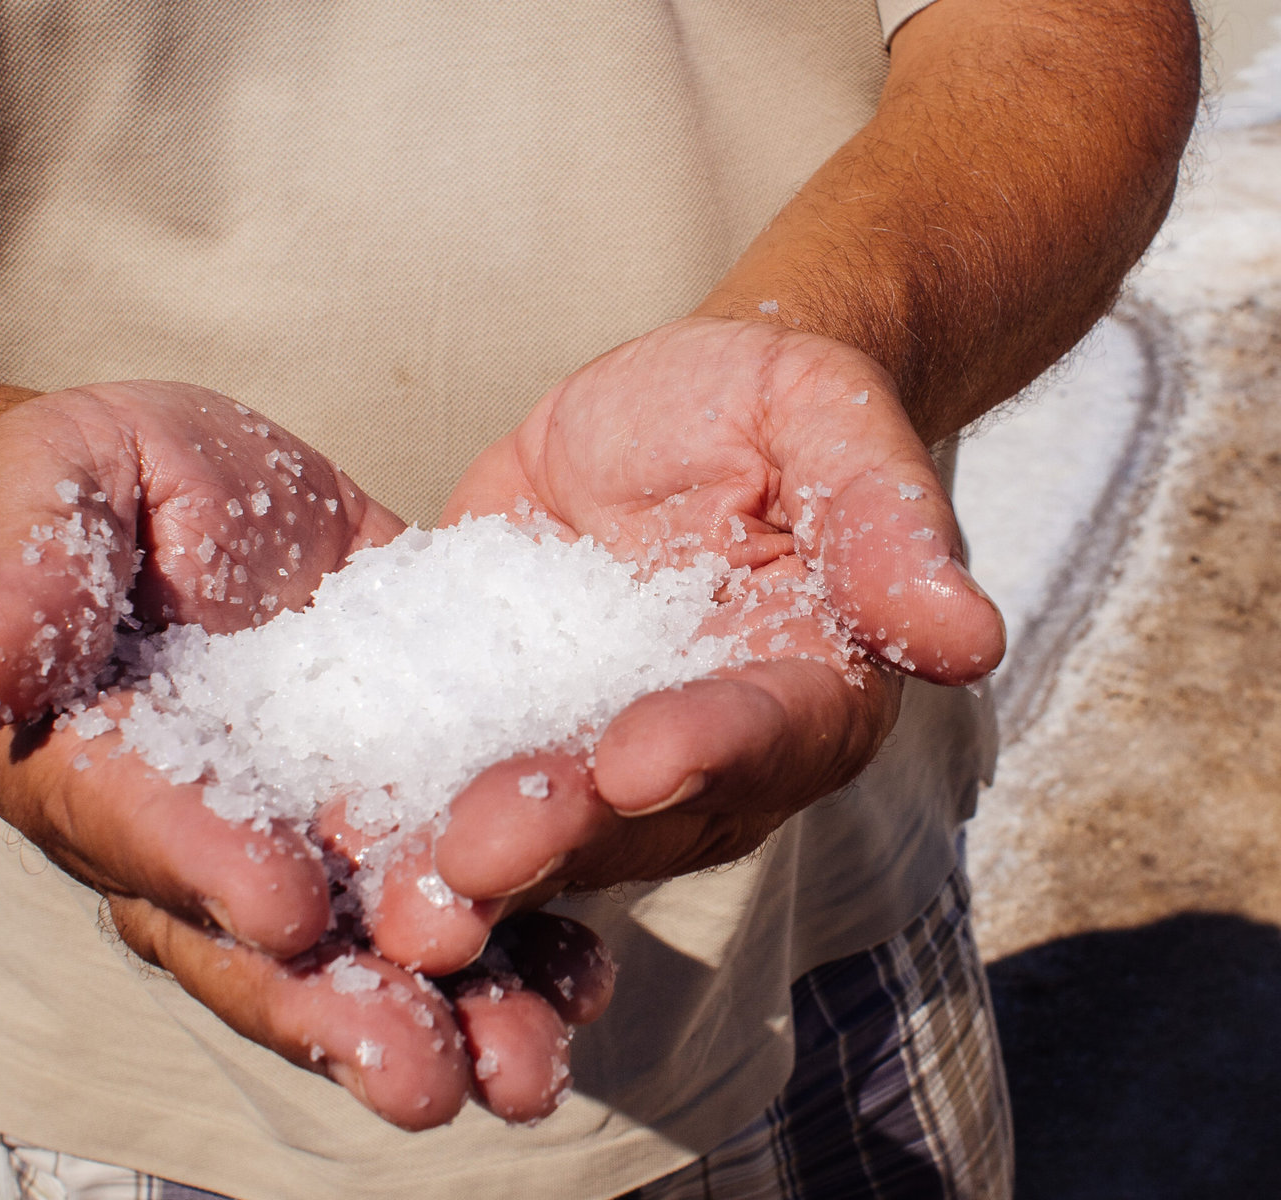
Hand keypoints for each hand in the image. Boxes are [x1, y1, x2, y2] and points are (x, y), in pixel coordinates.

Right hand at [0, 380, 611, 1126]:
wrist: (190, 487)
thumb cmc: (94, 484)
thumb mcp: (53, 489)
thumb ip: (22, 575)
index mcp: (102, 770)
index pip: (147, 831)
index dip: (207, 866)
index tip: (282, 903)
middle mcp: (210, 834)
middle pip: (266, 944)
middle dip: (345, 1010)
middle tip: (424, 1077)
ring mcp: (315, 824)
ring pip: (375, 939)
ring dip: (456, 1010)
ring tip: (528, 1066)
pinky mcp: (408, 785)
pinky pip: (461, 869)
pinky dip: (524, 928)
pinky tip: (586, 972)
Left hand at [367, 317, 1003, 953]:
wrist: (677, 407)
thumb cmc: (774, 404)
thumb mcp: (831, 422)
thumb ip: (888, 522)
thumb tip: (971, 634)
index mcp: (803, 696)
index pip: (763, 733)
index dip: (706, 748)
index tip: (636, 755)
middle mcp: (701, 755)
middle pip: (636, 812)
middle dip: (556, 836)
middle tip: (470, 863)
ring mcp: (593, 748)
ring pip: (537, 818)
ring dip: (466, 858)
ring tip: (390, 885)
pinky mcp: (501, 719)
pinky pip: (452, 760)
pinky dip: (398, 794)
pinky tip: (326, 809)